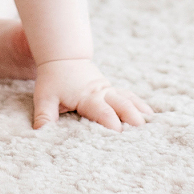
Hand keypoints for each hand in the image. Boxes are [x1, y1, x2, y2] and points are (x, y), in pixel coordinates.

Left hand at [32, 59, 152, 130]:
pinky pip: (129, 96)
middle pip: (122, 105)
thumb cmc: (53, 80)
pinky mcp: (112, 90)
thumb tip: (40, 133)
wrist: (62, 57)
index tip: (120, 136)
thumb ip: (44, 116)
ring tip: (153, 125)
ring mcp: (109, 90)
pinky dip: (140, 105)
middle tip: (144, 132)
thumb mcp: (45, 97)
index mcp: (87, 97)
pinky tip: (151, 116)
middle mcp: (102, 93)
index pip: (102, 112)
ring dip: (140, 111)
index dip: (111, 123)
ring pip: (129, 99)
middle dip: (133, 117)